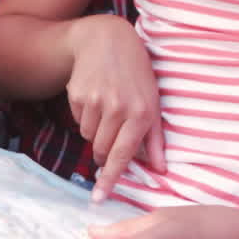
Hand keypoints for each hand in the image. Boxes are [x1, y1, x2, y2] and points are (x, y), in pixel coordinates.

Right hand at [65, 15, 164, 200]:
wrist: (107, 41)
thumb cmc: (136, 75)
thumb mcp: (154, 102)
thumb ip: (156, 139)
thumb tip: (161, 169)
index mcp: (141, 113)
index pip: (122, 155)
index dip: (110, 179)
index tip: (99, 198)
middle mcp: (118, 108)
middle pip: (101, 149)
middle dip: (103, 151)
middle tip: (110, 135)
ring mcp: (95, 101)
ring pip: (88, 136)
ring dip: (94, 131)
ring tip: (105, 108)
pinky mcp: (77, 95)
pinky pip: (78, 120)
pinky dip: (85, 116)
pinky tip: (94, 98)